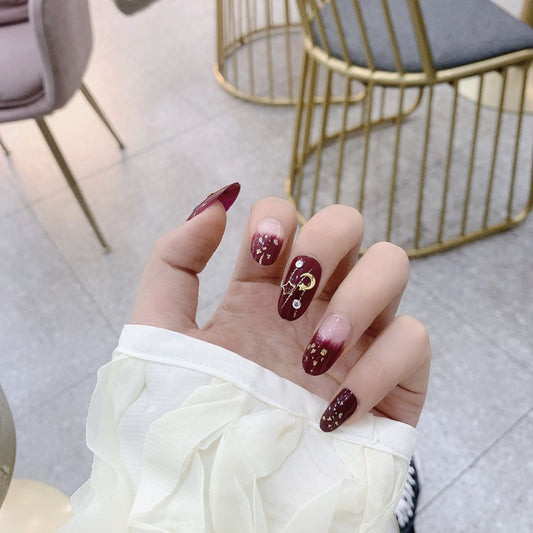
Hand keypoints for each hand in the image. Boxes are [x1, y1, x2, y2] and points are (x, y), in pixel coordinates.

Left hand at [130, 183, 430, 430]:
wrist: (226, 502)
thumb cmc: (191, 418)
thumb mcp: (160, 334)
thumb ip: (173, 262)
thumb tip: (218, 202)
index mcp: (262, 289)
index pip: (285, 216)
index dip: (278, 219)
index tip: (260, 259)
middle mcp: (313, 301)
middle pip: (348, 223)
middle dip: (325, 241)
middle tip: (291, 298)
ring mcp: (357, 334)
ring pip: (392, 263)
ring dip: (357, 296)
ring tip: (314, 353)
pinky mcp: (394, 378)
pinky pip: (415, 338)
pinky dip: (383, 363)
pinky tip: (340, 406)